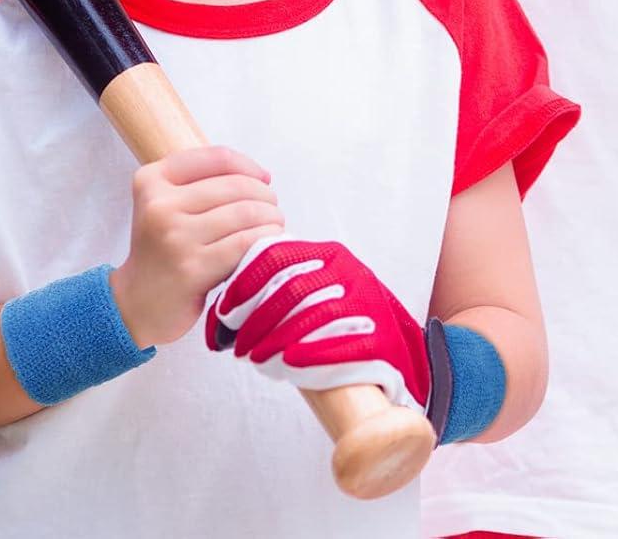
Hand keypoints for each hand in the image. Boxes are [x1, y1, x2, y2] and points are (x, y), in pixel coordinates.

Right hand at [110, 147, 282, 348]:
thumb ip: (203, 182)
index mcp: (152, 180)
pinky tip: (267, 245)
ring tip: (273, 226)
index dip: (249, 166)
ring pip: (245, 212)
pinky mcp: (192, 267)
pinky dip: (265, 239)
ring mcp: (175, 237)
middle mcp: (159, 205)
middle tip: (272, 210)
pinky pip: (245, 242)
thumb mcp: (168, 204)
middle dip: (265, 196)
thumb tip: (261, 177)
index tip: (263, 179)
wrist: (139, 304)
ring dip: (271, 218)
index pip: (217, 158)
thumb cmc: (164, 250)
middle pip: (236, 186)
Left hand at [207, 237, 429, 411]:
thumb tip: (220, 315)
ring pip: (314, 315)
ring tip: (257, 359)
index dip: (245, 284)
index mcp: (327, 254)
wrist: (397, 351)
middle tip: (237, 347)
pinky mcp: (381, 337)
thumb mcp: (312, 294)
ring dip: (278, 340)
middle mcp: (348, 271)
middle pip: (292, 289)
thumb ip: (277, 291)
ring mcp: (366, 302)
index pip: (277, 256)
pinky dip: (313, 353)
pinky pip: (343, 343)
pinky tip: (291, 363)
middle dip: (257, 319)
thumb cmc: (340, 324)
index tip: (223, 313)